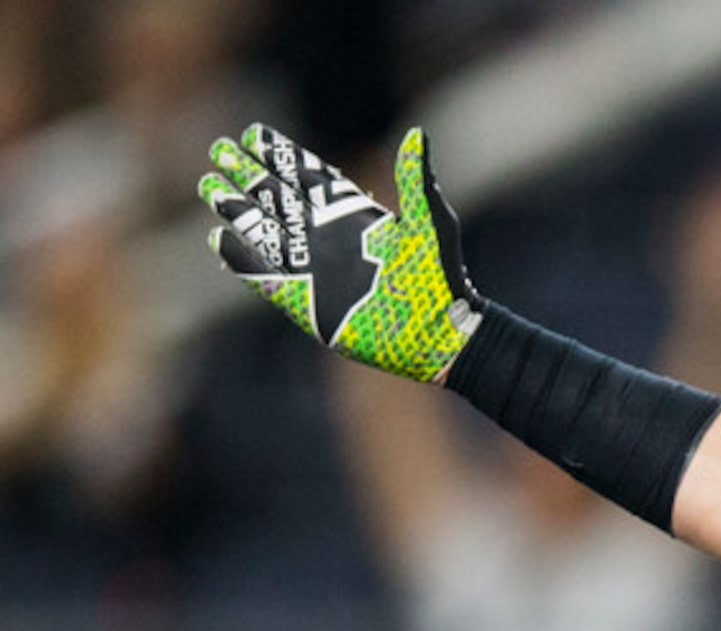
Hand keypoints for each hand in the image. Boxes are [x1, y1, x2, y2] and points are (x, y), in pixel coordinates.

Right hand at [200, 124, 481, 381]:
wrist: (440, 337)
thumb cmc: (441, 282)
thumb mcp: (432, 227)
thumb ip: (415, 182)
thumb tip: (416, 135)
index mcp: (352, 215)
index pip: (309, 177)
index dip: (281, 155)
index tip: (254, 135)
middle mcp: (328, 238)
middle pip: (278, 199)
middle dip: (248, 176)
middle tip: (219, 152)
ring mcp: (315, 271)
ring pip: (265, 234)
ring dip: (237, 211)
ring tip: (210, 189)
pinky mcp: (307, 305)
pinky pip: (265, 279)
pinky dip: (242, 261)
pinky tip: (219, 240)